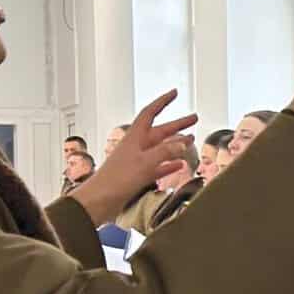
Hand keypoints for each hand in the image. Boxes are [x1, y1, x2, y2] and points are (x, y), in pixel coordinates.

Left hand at [71, 91, 197, 224]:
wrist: (100, 200)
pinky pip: (158, 167)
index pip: (151, 112)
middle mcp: (136, 146)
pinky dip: (169, 165)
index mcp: (135, 137)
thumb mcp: (145, 162)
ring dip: (176, 144)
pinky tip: (179, 165)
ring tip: (191, 140)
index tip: (174, 93)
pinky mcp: (138, 176)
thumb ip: (166, 152)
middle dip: (177, 124)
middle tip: (193, 118)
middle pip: (160, 130)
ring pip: (161, 149)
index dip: (163, 101)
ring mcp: (137, 161)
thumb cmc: (117, 179)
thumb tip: (183, 144)